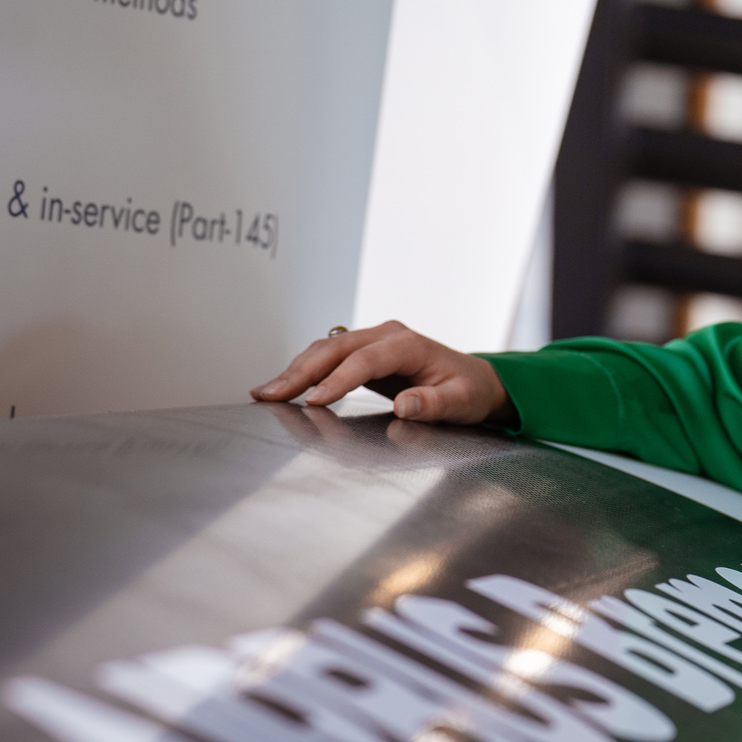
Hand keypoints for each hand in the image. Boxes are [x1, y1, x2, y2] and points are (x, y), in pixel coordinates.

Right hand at [250, 320, 514, 423]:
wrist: (475, 380)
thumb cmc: (469, 391)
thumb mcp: (461, 403)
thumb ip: (434, 405)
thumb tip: (406, 405)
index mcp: (410, 345)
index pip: (365, 360)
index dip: (338, 379)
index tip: (314, 400)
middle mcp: (388, 335)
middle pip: (336, 348)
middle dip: (301, 371)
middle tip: (270, 395)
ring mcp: (374, 340)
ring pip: (327, 348)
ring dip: (296, 370)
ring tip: (266, 393)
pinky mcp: (365, 352)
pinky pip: (329, 357)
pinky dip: (305, 370)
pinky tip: (284, 387)